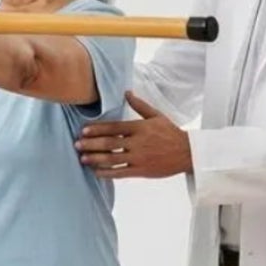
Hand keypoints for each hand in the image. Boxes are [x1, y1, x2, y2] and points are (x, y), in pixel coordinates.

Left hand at [76, 92, 192, 178]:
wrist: (187, 153)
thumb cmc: (171, 133)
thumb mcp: (156, 116)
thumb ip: (139, 105)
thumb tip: (126, 92)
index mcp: (140, 127)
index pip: (114, 127)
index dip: (97, 129)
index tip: (83, 130)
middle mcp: (137, 143)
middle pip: (109, 143)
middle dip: (91, 144)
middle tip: (77, 145)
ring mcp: (139, 158)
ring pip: (112, 159)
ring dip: (95, 159)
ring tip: (82, 159)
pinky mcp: (141, 171)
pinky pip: (120, 173)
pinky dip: (106, 173)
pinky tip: (96, 172)